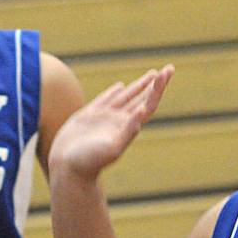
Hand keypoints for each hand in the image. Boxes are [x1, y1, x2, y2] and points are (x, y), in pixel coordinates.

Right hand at [47, 66, 174, 180]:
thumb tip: (142, 112)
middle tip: (170, 69)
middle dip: (156, 84)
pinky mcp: (89, 116)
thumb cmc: (89, 162)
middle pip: (143, 98)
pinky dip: (114, 91)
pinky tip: (120, 86)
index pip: (149, 104)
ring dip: (140, 85)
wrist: (68, 168)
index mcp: (127, 127)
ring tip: (152, 74)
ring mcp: (105, 118)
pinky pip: (106, 99)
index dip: (159, 89)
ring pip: (127, 97)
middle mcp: (119, 121)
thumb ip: (128, 131)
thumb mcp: (112, 148)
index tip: (167, 73)